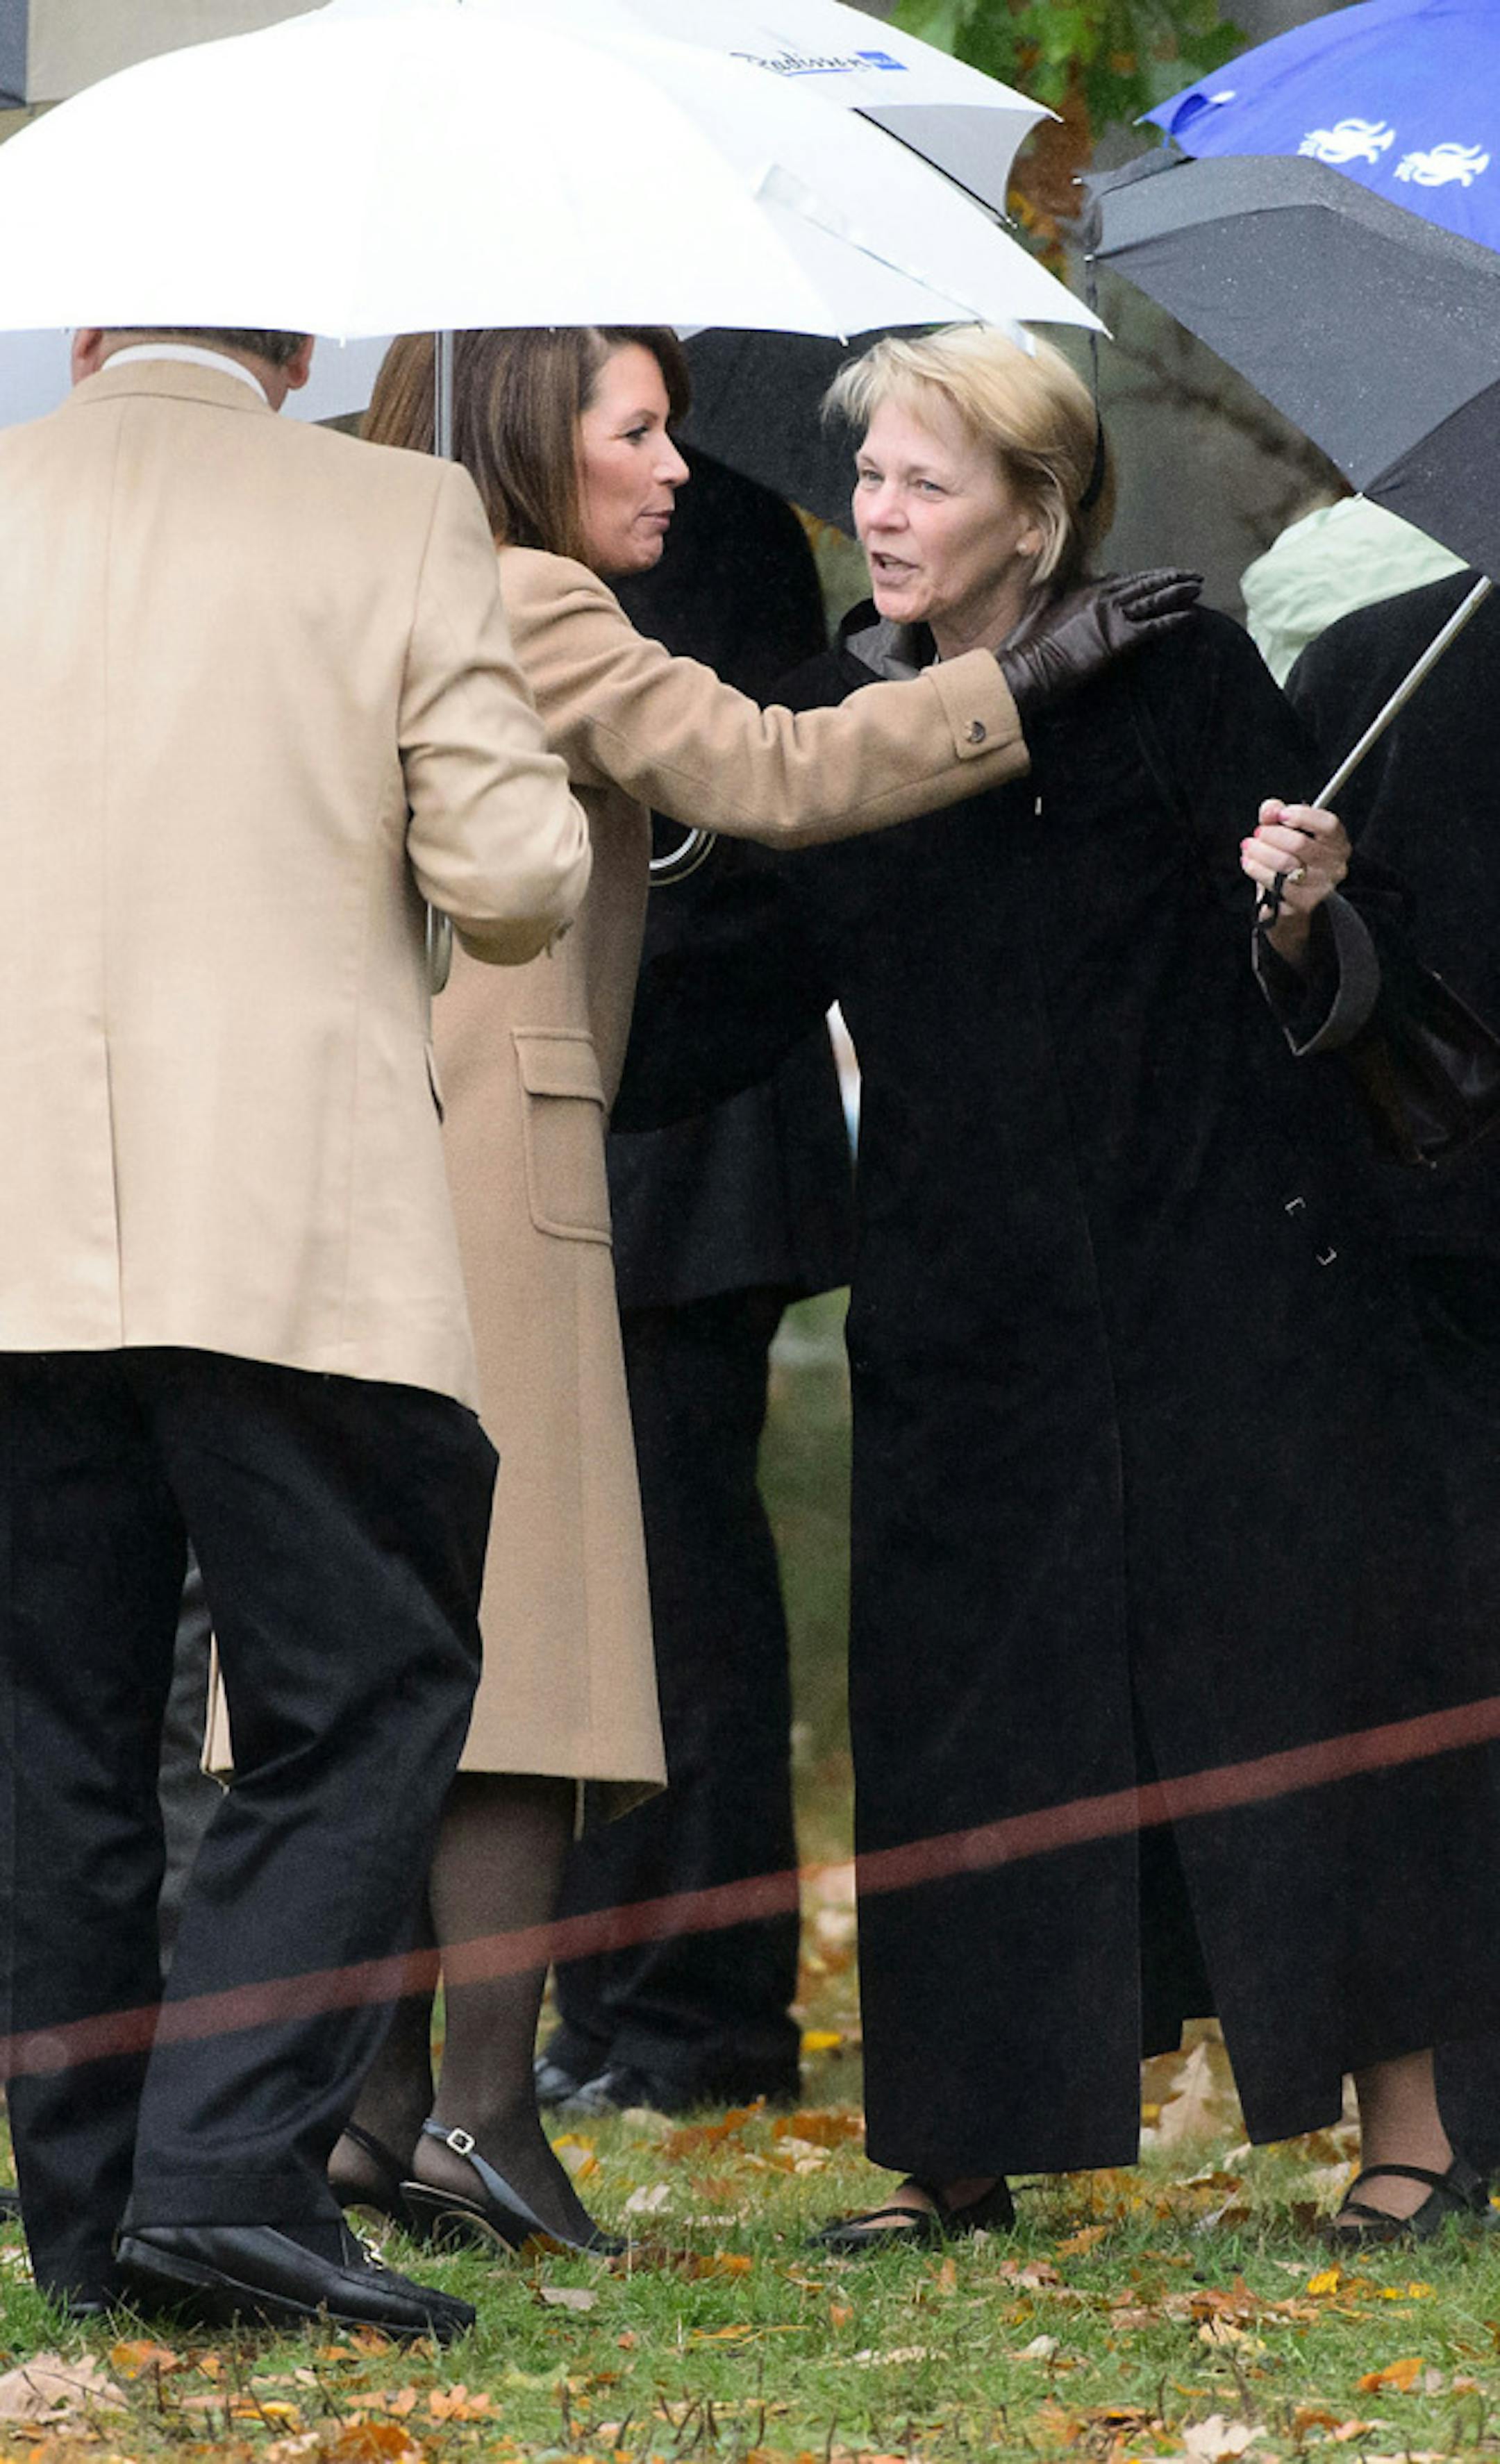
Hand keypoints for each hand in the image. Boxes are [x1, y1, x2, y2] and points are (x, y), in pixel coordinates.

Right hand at [996, 569, 1201, 714]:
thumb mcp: (1037, 609)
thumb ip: (1049, 591)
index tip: (1158, 577)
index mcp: (1082, 589)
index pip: (1122, 579)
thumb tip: (1047, 577)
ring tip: (1198, 588)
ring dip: (1179, 592)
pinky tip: (1191, 615)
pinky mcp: (1119, 638)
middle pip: (1144, 583)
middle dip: (1170, 578)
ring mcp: (1111, 615)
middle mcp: (1100, 596)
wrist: (1030, 668)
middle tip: (1191, 576)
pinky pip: (1154, 625)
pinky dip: (1174, 619)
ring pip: (1153, 599)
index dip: (1144, 578)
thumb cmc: (1029, 647)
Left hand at [1241, 799, 1349, 964]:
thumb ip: (1276, 814)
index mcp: (1337, 843)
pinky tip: (1249, 863)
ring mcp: (1321, 887)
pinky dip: (1257, 869)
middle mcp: (1335, 866)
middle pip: (1300, 843)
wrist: (1288, 900)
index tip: (1281, 814)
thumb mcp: (1284, 831)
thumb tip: (1270, 808)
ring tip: (1249, 847)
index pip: (1329, 825)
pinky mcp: (1303, 904)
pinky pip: (1275, 882)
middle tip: (1257, 833)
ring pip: (1285, 863)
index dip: (1303, 816)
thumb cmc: (1290, 859)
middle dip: (1272, 834)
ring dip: (1260, 851)